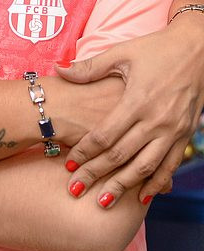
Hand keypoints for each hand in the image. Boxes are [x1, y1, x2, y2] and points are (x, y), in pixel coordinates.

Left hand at [56, 17, 203, 206]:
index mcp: (137, 100)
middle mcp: (156, 120)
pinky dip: (157, 183)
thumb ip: (90, 67)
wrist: (197, 49)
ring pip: (146, 167)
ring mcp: (173, 130)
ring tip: (103, 202)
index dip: (85, 152)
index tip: (69, 164)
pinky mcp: (186, 134)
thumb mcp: (122, 52)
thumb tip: (59, 69)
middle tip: (76, 190)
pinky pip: (171, 165)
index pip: (106, 135)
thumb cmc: (156, 48)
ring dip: (124, 186)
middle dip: (97, 175)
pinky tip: (143, 196)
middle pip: (121, 156)